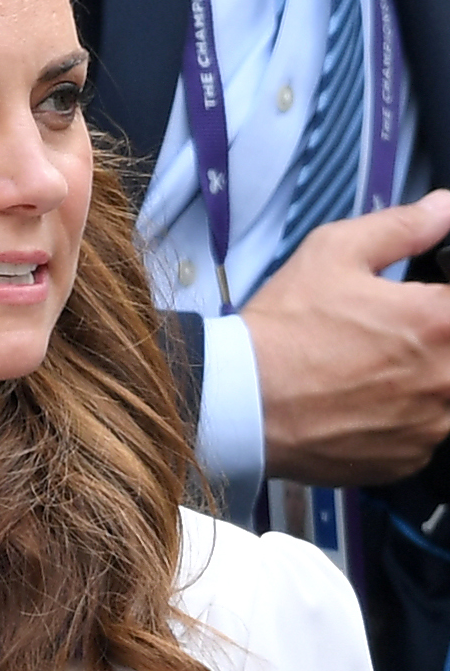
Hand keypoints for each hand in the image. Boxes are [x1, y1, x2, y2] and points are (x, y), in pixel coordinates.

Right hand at [240, 190, 449, 482]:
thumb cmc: (284, 328)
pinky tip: (365, 406)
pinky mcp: (407, 461)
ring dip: (428, 382)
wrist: (241, 402)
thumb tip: (444, 208)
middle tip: (392, 339)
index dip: (440, 302)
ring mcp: (429, 426)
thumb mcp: (333, 252)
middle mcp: (446, 379)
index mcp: (439, 321)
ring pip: (448, 397)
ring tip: (375, 374)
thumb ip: (403, 226)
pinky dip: (406, 421)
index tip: (423, 305)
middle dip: (436, 341)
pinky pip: (426, 436)